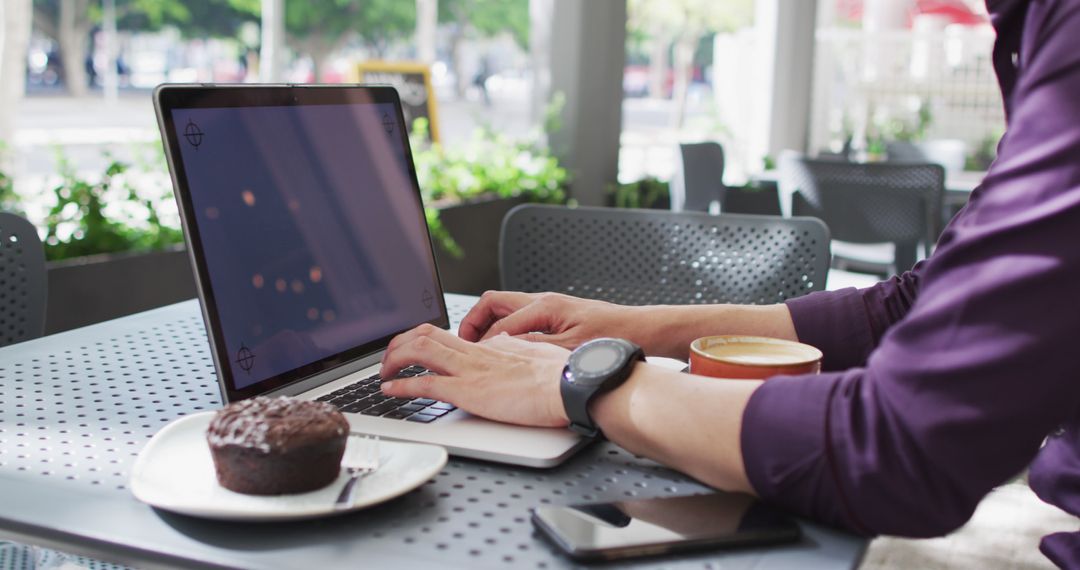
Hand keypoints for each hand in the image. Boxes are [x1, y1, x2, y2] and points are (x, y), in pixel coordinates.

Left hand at [379, 324, 569, 427]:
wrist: (569, 385)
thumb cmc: (560, 375)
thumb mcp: (535, 353)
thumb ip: (515, 349)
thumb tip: (504, 342)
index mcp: (492, 345)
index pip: (450, 335)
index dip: (426, 339)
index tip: (415, 348)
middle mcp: (476, 353)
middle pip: (426, 335)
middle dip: (401, 344)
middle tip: (390, 358)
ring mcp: (470, 371)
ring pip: (419, 352)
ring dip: (394, 361)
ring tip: (383, 372)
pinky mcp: (468, 392)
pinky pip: (425, 385)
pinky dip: (401, 387)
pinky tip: (389, 391)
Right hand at [458, 291, 644, 350]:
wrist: (640, 330)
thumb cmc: (612, 337)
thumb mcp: (568, 349)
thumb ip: (533, 348)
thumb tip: (502, 349)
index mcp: (544, 307)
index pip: (499, 323)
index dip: (480, 342)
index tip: (468, 357)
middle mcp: (543, 301)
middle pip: (493, 303)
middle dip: (473, 321)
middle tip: (462, 344)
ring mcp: (549, 307)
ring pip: (505, 309)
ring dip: (487, 325)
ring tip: (476, 347)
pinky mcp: (556, 316)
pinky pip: (519, 318)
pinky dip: (504, 329)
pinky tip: (504, 348)